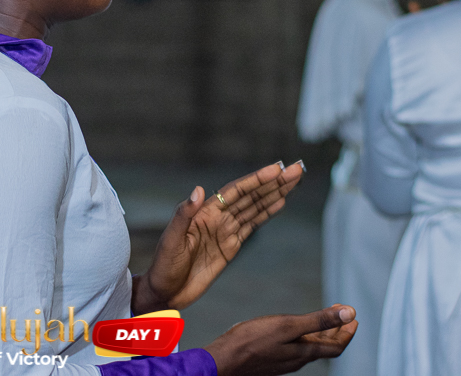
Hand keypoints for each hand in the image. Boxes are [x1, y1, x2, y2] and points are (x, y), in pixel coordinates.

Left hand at [132, 162, 303, 313]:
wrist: (166, 291)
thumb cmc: (164, 265)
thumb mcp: (171, 239)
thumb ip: (184, 215)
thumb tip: (198, 190)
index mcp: (204, 212)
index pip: (235, 191)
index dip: (256, 180)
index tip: (277, 169)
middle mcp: (217, 217)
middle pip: (251, 196)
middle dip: (274, 183)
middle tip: (297, 169)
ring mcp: (225, 231)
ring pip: (255, 208)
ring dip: (274, 194)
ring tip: (294, 180)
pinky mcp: (230, 246)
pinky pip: (252, 226)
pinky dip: (267, 214)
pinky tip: (280, 203)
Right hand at [205, 305, 358, 375]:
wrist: (225, 360)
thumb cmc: (252, 342)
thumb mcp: (288, 326)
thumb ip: (319, 320)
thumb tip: (349, 314)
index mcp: (304, 352)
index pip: (335, 346)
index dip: (347, 332)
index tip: (353, 318)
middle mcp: (297, 359)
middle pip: (324, 347)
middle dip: (336, 331)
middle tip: (343, 317)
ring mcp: (283, 361)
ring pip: (309, 348)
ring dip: (320, 334)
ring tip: (324, 321)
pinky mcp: (271, 360)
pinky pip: (295, 349)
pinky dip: (303, 338)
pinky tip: (295, 332)